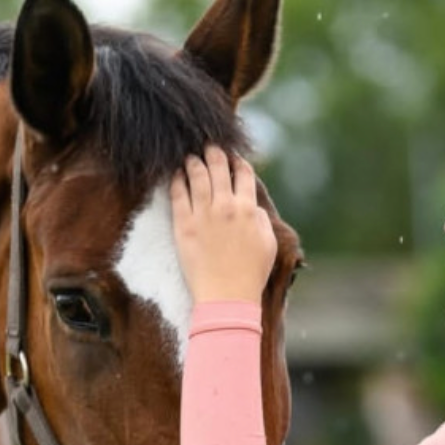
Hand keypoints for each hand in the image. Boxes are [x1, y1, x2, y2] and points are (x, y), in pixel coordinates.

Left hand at [170, 145, 277, 304]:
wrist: (227, 297)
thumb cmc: (251, 275)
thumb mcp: (268, 244)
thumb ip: (261, 219)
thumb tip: (251, 205)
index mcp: (247, 209)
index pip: (243, 174)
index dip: (238, 161)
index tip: (232, 158)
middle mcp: (225, 206)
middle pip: (218, 167)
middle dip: (214, 152)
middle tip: (209, 147)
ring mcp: (203, 214)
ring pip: (196, 175)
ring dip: (193, 161)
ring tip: (190, 157)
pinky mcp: (184, 225)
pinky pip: (178, 194)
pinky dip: (177, 180)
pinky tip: (176, 174)